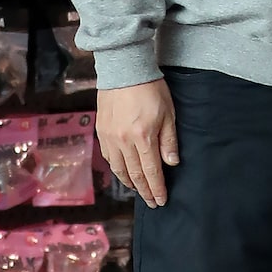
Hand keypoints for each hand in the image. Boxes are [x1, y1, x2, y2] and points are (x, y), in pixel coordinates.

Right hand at [98, 80, 178, 208]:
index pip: (151, 171)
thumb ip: (169, 140)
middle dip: (144, 191)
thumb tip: (171, 163)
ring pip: (119, 168)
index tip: (161, 201)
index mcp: (143, 137)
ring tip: (139, 190)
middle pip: (134, 174)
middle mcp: (123, 141)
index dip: (156, 188)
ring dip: (129, 182)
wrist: (123, 69)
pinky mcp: (101, 131)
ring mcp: (109, 137)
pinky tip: (123, 172)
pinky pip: (109, 157)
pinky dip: (117, 168)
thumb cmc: (150, 89)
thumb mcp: (168, 113)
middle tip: (152, 202)